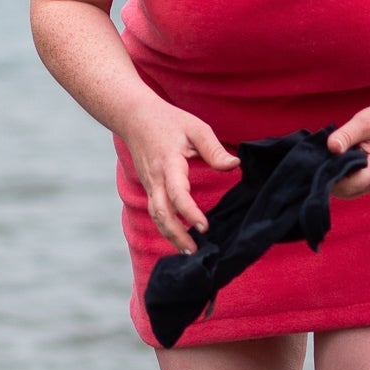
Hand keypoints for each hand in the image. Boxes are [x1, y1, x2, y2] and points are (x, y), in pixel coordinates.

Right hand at [121, 102, 238, 253]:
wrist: (134, 117)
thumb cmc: (168, 120)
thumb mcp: (195, 127)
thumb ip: (214, 149)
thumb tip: (235, 165)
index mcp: (168, 163)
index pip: (177, 193)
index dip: (189, 211)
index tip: (204, 226)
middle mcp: (155, 178)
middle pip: (161, 213)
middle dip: (177, 235)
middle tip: (195, 252)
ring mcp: (149, 184)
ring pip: (156, 216)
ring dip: (171, 235)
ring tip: (189, 252)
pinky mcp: (149, 187)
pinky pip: (156, 211)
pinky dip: (166, 227)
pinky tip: (179, 238)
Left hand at [327, 103, 369, 195]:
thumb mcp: (366, 121)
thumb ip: (347, 135)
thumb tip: (330, 148)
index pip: (343, 186)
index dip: (326, 175)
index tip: (315, 160)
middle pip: (340, 191)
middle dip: (326, 175)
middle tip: (318, 154)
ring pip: (342, 189)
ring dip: (332, 174)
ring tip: (327, 154)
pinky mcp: (369, 180)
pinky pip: (348, 183)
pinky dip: (339, 173)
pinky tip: (335, 157)